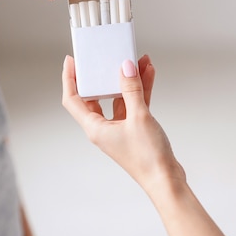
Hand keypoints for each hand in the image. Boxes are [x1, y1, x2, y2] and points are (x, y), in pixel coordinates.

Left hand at [61, 55, 184, 190]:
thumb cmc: (147, 157)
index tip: (71, 61)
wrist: (166, 179)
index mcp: (95, 128)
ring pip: (118, 97)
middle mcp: (103, 128)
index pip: (73, 99)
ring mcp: (119, 128)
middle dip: (103, 74)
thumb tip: (125, 67)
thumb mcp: (139, 117)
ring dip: (127, 80)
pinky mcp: (134, 129)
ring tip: (137, 60)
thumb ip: (132, 90)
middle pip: (96, 95)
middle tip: (105, 56)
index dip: (69, 79)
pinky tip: (148, 74)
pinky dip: (140, 90)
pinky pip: (133, 104)